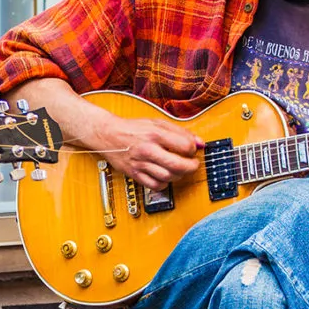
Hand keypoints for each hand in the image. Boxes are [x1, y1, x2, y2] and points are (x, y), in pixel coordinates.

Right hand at [85, 114, 202, 190]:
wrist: (108, 135)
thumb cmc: (133, 128)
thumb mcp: (158, 123)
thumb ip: (180, 132)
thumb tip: (199, 142)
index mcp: (155, 134)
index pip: (185, 146)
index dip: (193, 149)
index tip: (192, 149)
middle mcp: (148, 149)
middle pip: (178, 165)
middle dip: (191, 167)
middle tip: (193, 164)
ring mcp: (141, 163)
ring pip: (168, 177)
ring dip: (179, 175)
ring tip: (179, 169)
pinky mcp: (135, 174)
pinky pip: (155, 185)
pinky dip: (165, 183)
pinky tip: (165, 176)